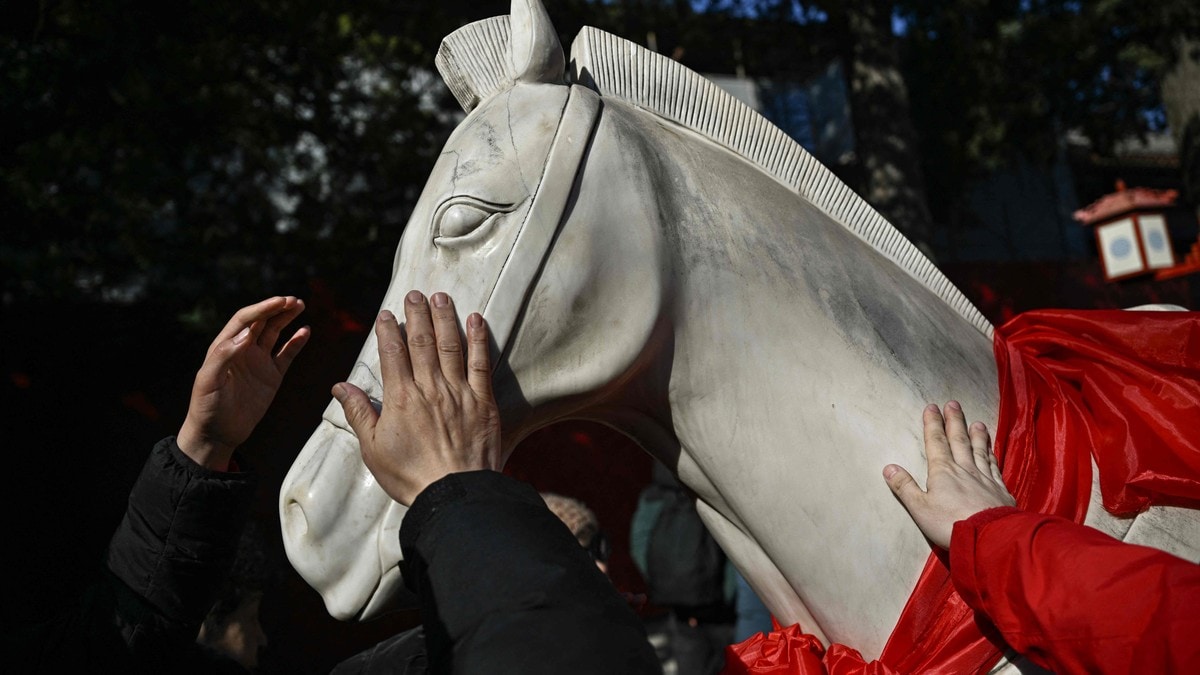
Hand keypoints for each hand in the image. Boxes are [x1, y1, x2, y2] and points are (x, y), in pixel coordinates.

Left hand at [178, 297, 309, 469]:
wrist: (217, 433)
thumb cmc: (207, 407)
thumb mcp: (208, 381)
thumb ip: (223, 356)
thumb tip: (244, 335)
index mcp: (225, 346)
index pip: (245, 320)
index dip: (262, 308)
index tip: (279, 301)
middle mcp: (243, 350)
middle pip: (262, 321)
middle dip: (277, 308)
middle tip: (293, 300)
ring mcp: (258, 362)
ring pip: (275, 333)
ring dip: (287, 318)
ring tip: (300, 306)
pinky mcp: (271, 376)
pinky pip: (286, 355)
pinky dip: (296, 342)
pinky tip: (305, 331)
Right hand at [332, 290, 501, 505]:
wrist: (455, 494)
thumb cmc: (411, 477)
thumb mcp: (373, 449)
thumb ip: (359, 414)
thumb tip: (340, 387)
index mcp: (401, 399)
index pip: (392, 353)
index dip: (388, 330)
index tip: (387, 314)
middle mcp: (430, 389)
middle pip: (422, 342)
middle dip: (417, 314)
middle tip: (414, 294)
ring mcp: (459, 393)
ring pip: (450, 346)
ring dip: (445, 318)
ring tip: (440, 297)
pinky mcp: (484, 402)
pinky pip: (481, 363)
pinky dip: (478, 339)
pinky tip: (476, 320)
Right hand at [883, 401, 1015, 548]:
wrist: (988, 537)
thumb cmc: (949, 523)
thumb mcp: (919, 508)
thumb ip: (905, 487)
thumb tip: (889, 467)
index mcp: (943, 472)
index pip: (936, 442)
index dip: (933, 424)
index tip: (932, 407)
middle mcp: (964, 469)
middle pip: (959, 440)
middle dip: (954, 421)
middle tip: (953, 404)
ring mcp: (984, 478)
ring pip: (979, 451)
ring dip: (977, 435)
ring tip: (977, 423)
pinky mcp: (1000, 490)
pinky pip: (994, 466)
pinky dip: (992, 455)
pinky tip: (992, 451)